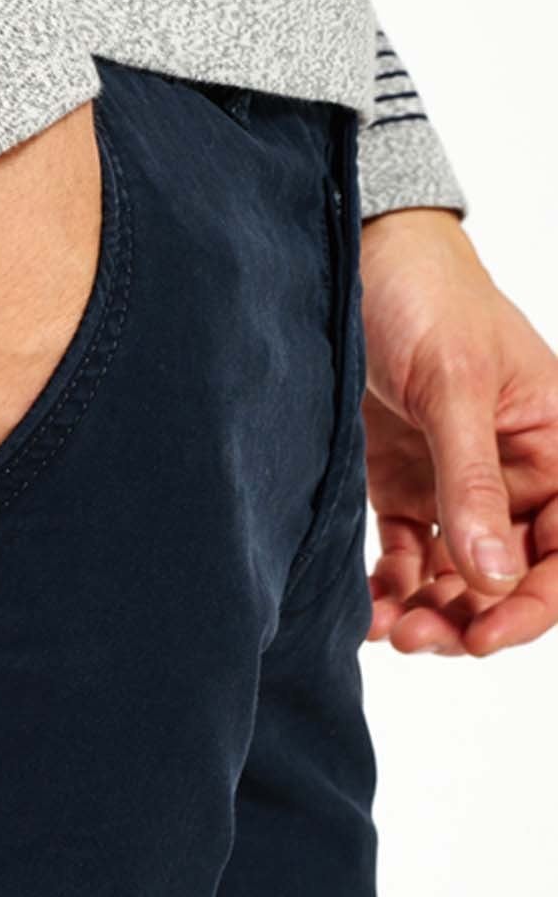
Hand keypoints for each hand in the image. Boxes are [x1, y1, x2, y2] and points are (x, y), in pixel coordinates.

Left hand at [359, 206, 557, 654]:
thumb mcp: (454, 386)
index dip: (535, 602)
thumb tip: (495, 574)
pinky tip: (368, 612)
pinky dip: (391, 590)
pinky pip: (408, 557)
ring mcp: (457, 483)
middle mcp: (514, 473)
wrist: (358, 258)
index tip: (487, 634)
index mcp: (555, 446)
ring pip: (459, 576)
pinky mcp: (403, 484)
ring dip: (431, 613)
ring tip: (391, 630)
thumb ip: (473, 481)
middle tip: (422, 638)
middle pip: (512, 575)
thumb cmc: (426, 298)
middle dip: (474, 617)